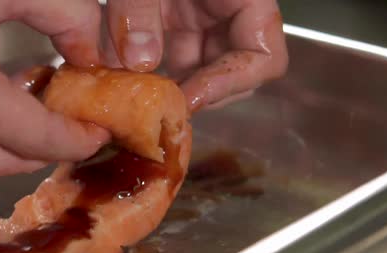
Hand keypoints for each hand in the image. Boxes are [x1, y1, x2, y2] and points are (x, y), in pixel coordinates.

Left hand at [103, 0, 288, 110]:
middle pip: (231, 73)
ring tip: (135, 98)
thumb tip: (139, 61)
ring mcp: (200, 18)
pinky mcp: (173, 20)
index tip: (190, 97)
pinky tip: (122, 78)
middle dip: (196, 93)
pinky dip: (148, 72)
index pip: (263, 56)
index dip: (231, 83)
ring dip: (167, 88)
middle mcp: (227, 11)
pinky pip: (169, 58)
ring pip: (196, 72)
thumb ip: (138, 5)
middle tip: (159, 108)